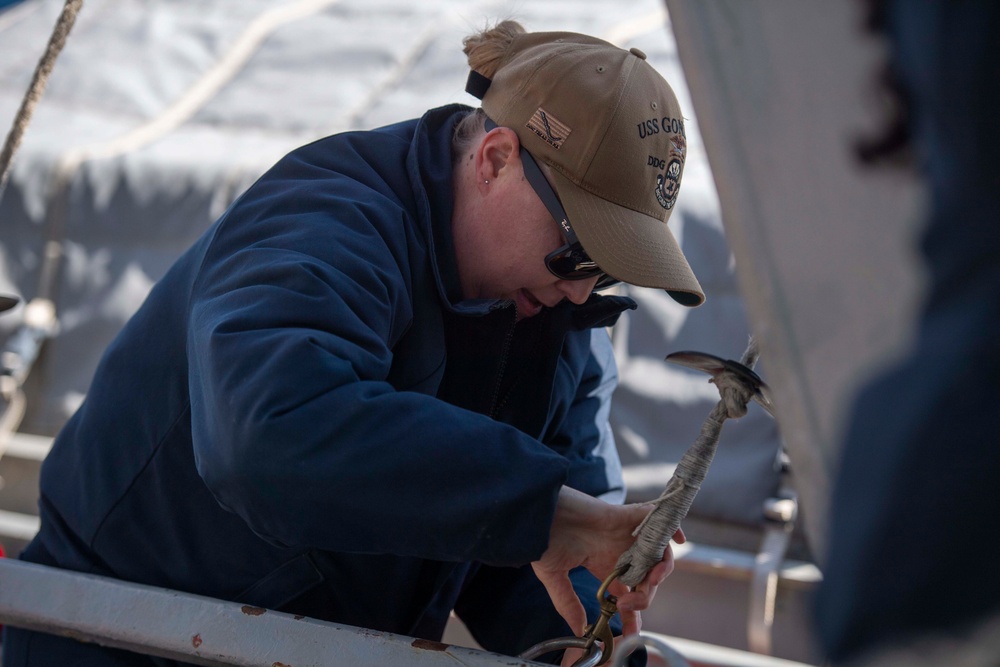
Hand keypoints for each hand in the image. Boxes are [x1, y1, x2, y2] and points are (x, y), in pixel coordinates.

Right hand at [531, 486, 685, 664]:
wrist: (544, 511)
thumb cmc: (546, 537)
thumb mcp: (555, 576)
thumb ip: (568, 603)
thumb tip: (580, 629)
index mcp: (604, 565)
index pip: (627, 593)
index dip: (633, 614)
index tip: (631, 633)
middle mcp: (620, 551)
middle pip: (646, 579)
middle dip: (643, 598)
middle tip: (629, 605)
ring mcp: (628, 535)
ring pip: (657, 557)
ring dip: (659, 574)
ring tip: (648, 583)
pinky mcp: (632, 517)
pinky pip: (662, 523)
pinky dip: (674, 531)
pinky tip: (675, 542)